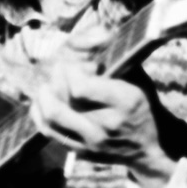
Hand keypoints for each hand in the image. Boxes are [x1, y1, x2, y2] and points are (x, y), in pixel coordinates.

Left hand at [28, 62, 175, 187]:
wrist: (147, 148)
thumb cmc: (140, 106)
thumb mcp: (137, 78)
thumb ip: (114, 56)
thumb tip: (91, 35)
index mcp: (125, 101)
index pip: (81, 87)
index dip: (71, 72)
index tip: (75, 66)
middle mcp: (107, 124)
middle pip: (64, 100)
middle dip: (55, 79)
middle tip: (58, 70)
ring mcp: (92, 141)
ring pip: (51, 117)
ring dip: (43, 96)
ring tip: (47, 86)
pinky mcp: (80, 151)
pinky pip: (49, 131)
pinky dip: (39, 113)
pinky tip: (42, 101)